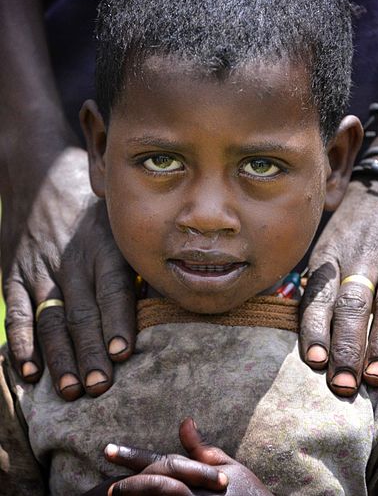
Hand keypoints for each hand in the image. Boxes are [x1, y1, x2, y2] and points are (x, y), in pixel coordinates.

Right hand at [1, 147, 134, 399]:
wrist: (44, 178)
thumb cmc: (96, 214)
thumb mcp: (121, 225)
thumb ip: (139, 262)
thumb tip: (169, 303)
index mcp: (104, 246)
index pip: (112, 287)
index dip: (117, 320)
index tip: (123, 353)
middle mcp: (72, 258)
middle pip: (81, 310)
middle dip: (90, 351)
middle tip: (100, 386)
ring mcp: (41, 267)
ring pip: (51, 317)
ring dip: (59, 356)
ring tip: (70, 390)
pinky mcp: (17, 274)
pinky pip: (20, 312)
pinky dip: (21, 343)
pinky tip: (29, 371)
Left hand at [102, 418, 272, 494]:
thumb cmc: (249, 493)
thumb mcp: (228, 466)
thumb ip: (202, 448)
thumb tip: (185, 421)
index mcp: (197, 474)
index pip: (160, 461)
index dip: (132, 456)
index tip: (108, 451)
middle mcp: (193, 493)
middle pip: (155, 484)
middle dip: (129, 483)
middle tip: (108, 488)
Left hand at [300, 176, 377, 396]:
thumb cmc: (353, 228)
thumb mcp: (330, 245)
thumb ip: (322, 282)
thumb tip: (310, 329)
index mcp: (329, 255)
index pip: (319, 295)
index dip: (315, 328)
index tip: (315, 361)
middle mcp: (359, 258)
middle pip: (351, 305)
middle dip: (346, 346)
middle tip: (342, 384)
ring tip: (377, 377)